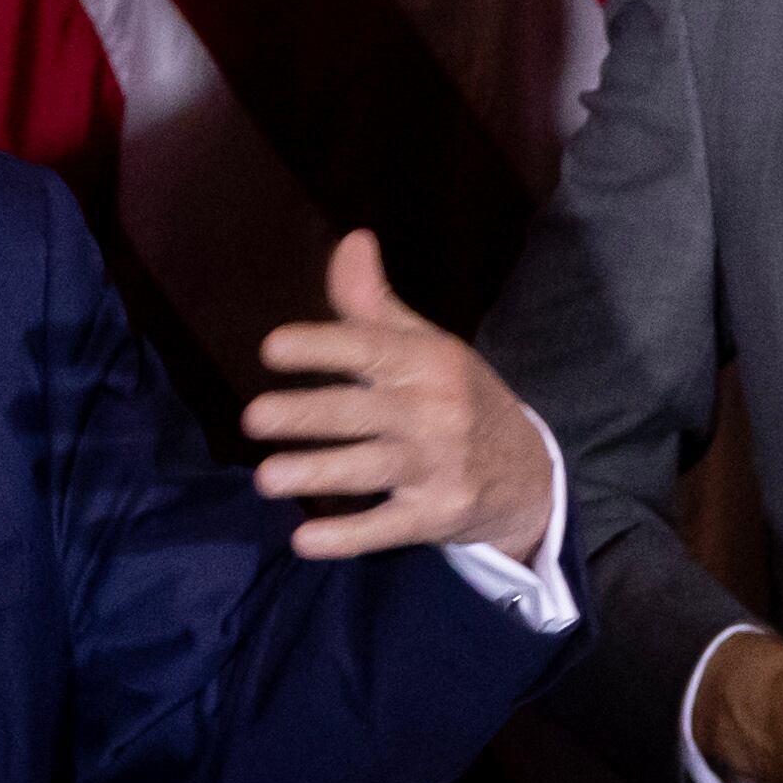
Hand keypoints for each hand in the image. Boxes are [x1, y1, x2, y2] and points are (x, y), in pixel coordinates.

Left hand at [242, 231, 554, 562]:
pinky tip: (303, 542)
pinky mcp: (436, 516)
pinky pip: (386, 528)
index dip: (321, 347)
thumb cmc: (456, 399)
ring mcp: (437, 467)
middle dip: (306, 416)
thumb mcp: (424, 347)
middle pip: (360, 412)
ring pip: (367, 470)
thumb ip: (373, 305)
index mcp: (427, 363)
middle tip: (253, 419)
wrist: (528, 473)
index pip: (368, 349)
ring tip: (265, 480)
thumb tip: (350, 240)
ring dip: (315, 474)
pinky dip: (347, 538)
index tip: (272, 350)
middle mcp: (433, 412)